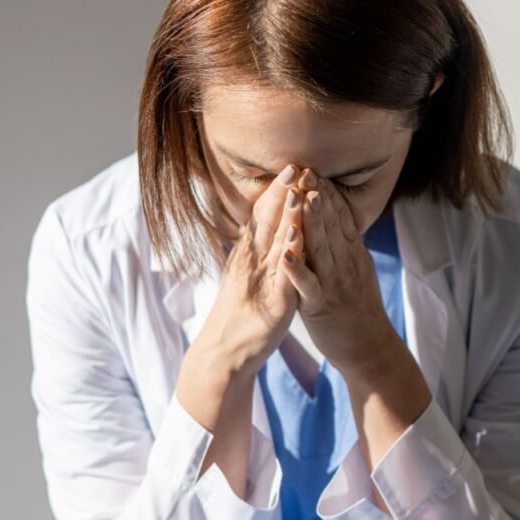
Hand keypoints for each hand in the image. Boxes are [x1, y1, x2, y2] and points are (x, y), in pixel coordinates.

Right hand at [192, 164, 307, 376]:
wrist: (223, 355)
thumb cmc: (240, 315)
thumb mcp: (248, 277)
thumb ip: (255, 252)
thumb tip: (261, 228)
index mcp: (249, 257)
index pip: (262, 217)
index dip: (275, 191)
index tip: (288, 165)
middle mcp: (251, 264)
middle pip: (266, 223)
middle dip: (279, 193)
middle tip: (292, 163)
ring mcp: (260, 283)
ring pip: (273, 244)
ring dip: (283, 217)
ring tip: (296, 190)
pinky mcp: (271, 305)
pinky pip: (281, 278)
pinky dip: (287, 257)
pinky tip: (295, 239)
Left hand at [279, 168, 394, 381]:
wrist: (369, 347)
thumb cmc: (354, 307)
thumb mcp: (353, 268)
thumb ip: (344, 242)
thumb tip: (335, 215)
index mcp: (350, 252)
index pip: (340, 216)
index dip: (326, 191)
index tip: (312, 167)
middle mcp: (345, 263)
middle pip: (332, 225)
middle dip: (318, 196)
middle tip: (306, 170)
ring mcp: (335, 283)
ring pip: (322, 249)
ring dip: (312, 223)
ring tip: (302, 199)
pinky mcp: (322, 306)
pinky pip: (309, 286)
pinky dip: (297, 271)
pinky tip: (285, 255)